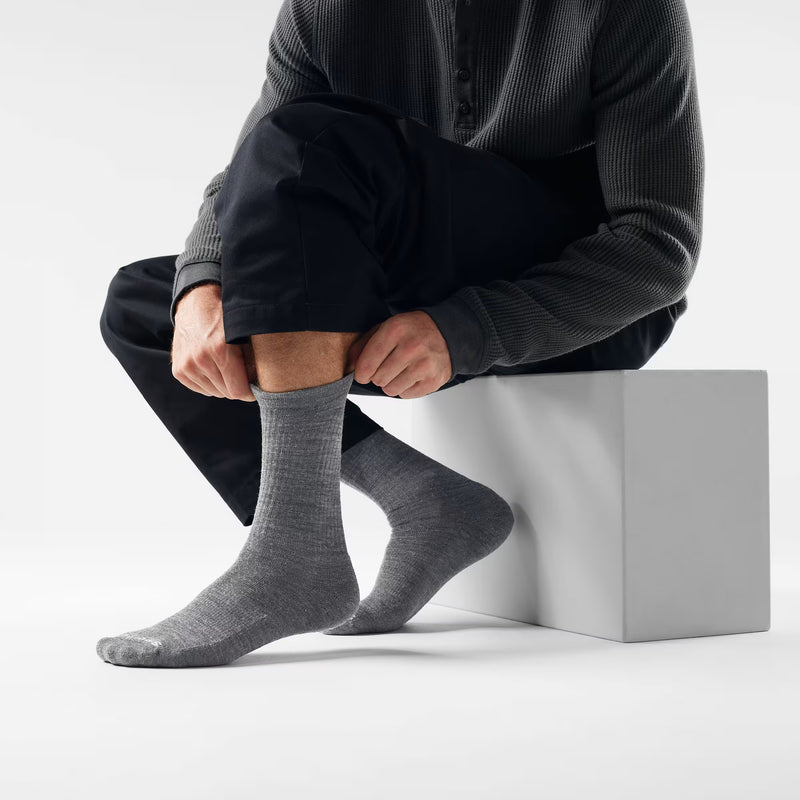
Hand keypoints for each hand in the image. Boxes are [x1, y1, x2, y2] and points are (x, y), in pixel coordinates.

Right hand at [171, 283, 255, 400]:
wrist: (196, 303)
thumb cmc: (225, 317)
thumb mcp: (244, 332)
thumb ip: (253, 357)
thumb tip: (264, 382)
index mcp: (219, 349)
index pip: (237, 390)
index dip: (249, 393)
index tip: (255, 389)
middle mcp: (200, 359)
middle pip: (226, 393)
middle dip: (237, 387)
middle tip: (243, 376)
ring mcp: (187, 365)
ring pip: (214, 392)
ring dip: (223, 386)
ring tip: (227, 369)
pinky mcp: (179, 370)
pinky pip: (201, 389)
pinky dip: (210, 384)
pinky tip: (214, 369)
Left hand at [347, 310, 451, 398]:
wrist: (447, 333)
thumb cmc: (412, 331)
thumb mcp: (386, 327)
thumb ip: (364, 345)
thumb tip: (350, 367)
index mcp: (396, 330)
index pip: (368, 363)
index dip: (361, 372)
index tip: (363, 373)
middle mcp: (411, 347)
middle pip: (378, 379)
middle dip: (378, 376)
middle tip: (388, 366)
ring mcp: (425, 365)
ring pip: (390, 390)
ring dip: (391, 383)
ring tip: (401, 370)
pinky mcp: (433, 380)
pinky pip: (405, 395)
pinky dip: (405, 388)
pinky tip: (412, 375)